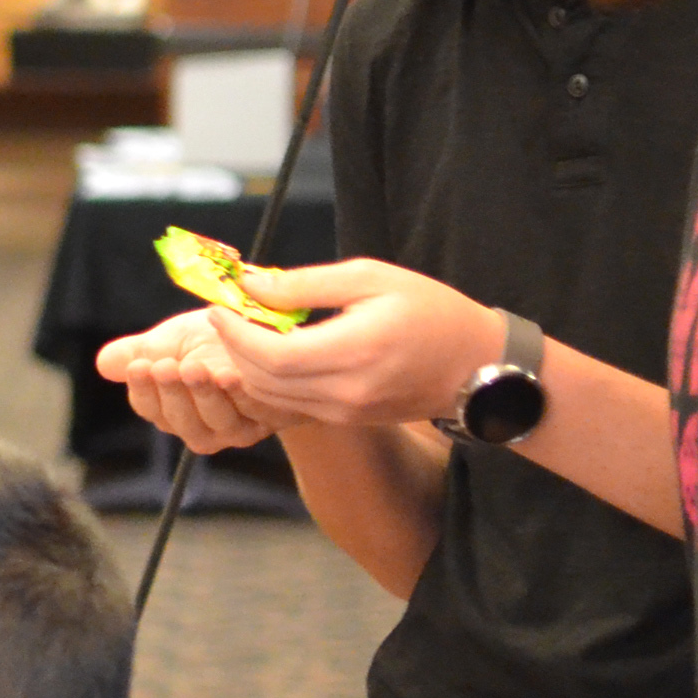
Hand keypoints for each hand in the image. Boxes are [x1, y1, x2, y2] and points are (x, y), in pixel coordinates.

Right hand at [97, 311, 278, 454]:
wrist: (266, 335)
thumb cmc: (212, 338)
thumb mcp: (170, 340)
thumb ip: (138, 352)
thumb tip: (103, 364)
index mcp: (169, 408)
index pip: (149, 407)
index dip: (143, 389)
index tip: (140, 365)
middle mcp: (201, 426)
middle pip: (180, 422)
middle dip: (171, 394)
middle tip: (165, 366)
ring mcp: (236, 428)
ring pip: (216, 423)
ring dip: (204, 395)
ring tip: (196, 368)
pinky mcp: (269, 418)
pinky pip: (254, 412)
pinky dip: (241, 395)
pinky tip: (230, 374)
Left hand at [198, 259, 505, 432]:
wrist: (477, 363)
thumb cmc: (430, 310)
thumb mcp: (371, 278)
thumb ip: (306, 284)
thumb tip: (251, 283)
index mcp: (354, 351)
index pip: (271, 355)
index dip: (235, 333)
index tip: (220, 306)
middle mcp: (346, 392)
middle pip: (263, 379)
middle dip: (233, 348)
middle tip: (227, 315)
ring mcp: (345, 412)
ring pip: (272, 397)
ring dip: (248, 366)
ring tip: (247, 330)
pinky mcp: (347, 420)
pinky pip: (293, 404)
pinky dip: (271, 380)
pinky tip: (274, 351)